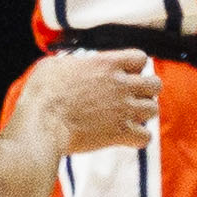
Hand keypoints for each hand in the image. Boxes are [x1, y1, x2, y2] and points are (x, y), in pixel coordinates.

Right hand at [23, 46, 159, 156]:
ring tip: (127, 117)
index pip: (140, 58)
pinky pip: (146, 136)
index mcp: (106, 64)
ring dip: (143, 114)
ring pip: (153, 109)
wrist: (41, 125)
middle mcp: (120, 84)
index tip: (123, 75)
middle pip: (155, 84)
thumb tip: (73, 66)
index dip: (134, 67)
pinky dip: (138, 138)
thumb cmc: (41, 94)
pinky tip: (125, 137)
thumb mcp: (54, 65)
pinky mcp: (120, 133)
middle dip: (145, 91)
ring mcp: (123, 109)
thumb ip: (72, 64)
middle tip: (129, 98)